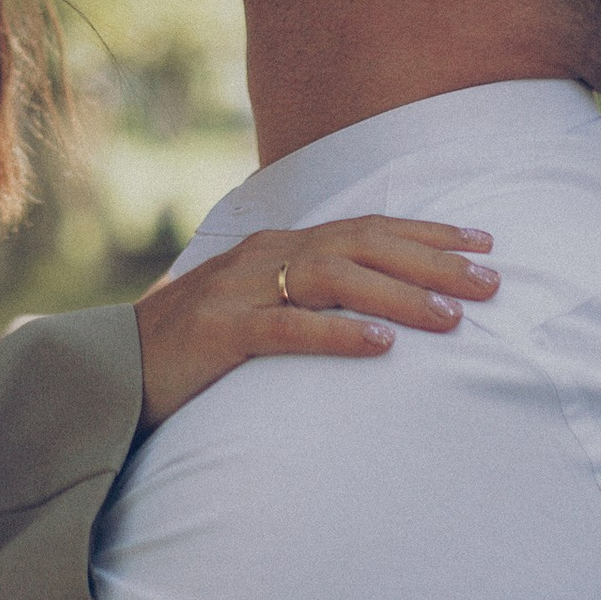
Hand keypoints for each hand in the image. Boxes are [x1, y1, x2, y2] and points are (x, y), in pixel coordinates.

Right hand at [131, 217, 498, 431]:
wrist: (109, 371)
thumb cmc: (189, 348)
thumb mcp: (252, 309)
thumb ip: (302, 298)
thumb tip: (373, 307)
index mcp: (274, 248)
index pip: (364, 229)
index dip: (426, 234)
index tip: (484, 244)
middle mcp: (261, 256)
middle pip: (360, 244)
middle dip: (431, 261)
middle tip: (491, 282)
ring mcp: (238, 291)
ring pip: (333, 278)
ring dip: (398, 295)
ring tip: (451, 319)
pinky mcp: (219, 333)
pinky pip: (287, 329)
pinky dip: (338, 334)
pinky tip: (381, 346)